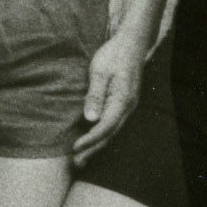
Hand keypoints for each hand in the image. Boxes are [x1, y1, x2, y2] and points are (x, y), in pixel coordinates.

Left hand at [72, 27, 149, 163]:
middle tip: (76, 163)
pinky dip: (103, 135)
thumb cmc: (113, 55)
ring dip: (97, 145)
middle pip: (110, 134)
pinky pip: (114, 124)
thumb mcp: (99, 72)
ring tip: (82, 158)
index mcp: (123, 100)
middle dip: (93, 149)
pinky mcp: (125, 103)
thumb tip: (90, 119)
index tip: (75, 148)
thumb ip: (95, 95)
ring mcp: (129, 106)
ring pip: (113, 131)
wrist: (131, 44)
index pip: (106, 127)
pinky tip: (93, 141)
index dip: (90, 139)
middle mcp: (129, 107)